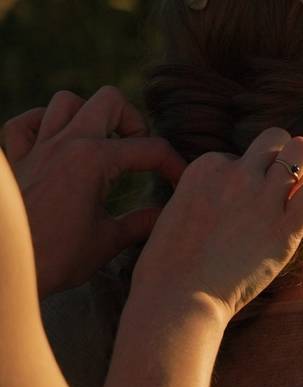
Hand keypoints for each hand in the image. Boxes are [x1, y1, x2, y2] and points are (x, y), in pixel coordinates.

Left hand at [2, 86, 185, 297]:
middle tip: (139, 152)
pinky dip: (42, 125)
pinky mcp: (14, 159)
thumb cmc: (55, 257)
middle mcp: (65, 143)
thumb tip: (165, 215)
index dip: (174, 165)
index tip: (182, 184)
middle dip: (133, 122)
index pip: (150, 149)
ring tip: (102, 144)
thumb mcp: (108, 242)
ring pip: (66, 102)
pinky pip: (25, 123)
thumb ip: (142, 222)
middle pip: (109, 101)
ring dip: (89, 117)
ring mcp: (36, 147)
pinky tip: (56, 144)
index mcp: (93, 160)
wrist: (6, 266)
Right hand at [131, 128, 302, 322]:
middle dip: (281, 155)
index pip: (240, 154)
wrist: (179, 297)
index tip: (233, 206)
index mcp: (205, 165)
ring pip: (302, 151)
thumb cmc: (172, 263)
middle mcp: (236, 174)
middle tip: (278, 185)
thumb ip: (206, 190)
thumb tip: (231, 184)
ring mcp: (263, 198)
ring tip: (294, 193)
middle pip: (275, 138)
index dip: (243, 178)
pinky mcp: (286, 227)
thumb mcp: (178, 208)